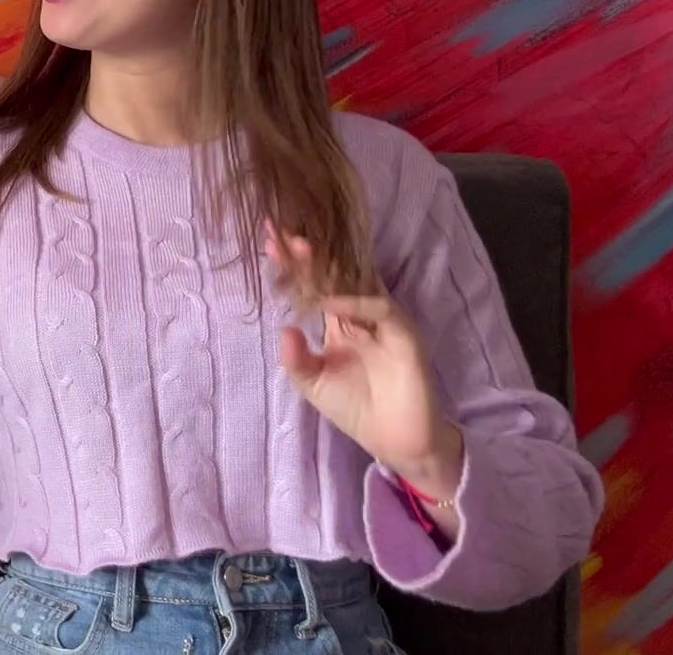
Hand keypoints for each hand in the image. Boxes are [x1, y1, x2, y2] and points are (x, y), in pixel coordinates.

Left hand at [269, 224, 463, 497]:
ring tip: (299, 249)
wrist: (396, 441)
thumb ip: (297, 360)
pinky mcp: (404, 334)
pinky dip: (355, 303)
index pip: (314, 285)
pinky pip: (380, 309)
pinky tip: (328, 302)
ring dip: (328, 267)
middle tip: (280, 232)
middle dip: (306, 255)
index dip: (293, 265)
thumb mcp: (314, 385)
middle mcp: (361, 314)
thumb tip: (283, 329)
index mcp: (339, 321)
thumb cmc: (356, 408)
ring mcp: (383, 321)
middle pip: (332, 275)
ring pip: (356, 282)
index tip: (268, 241)